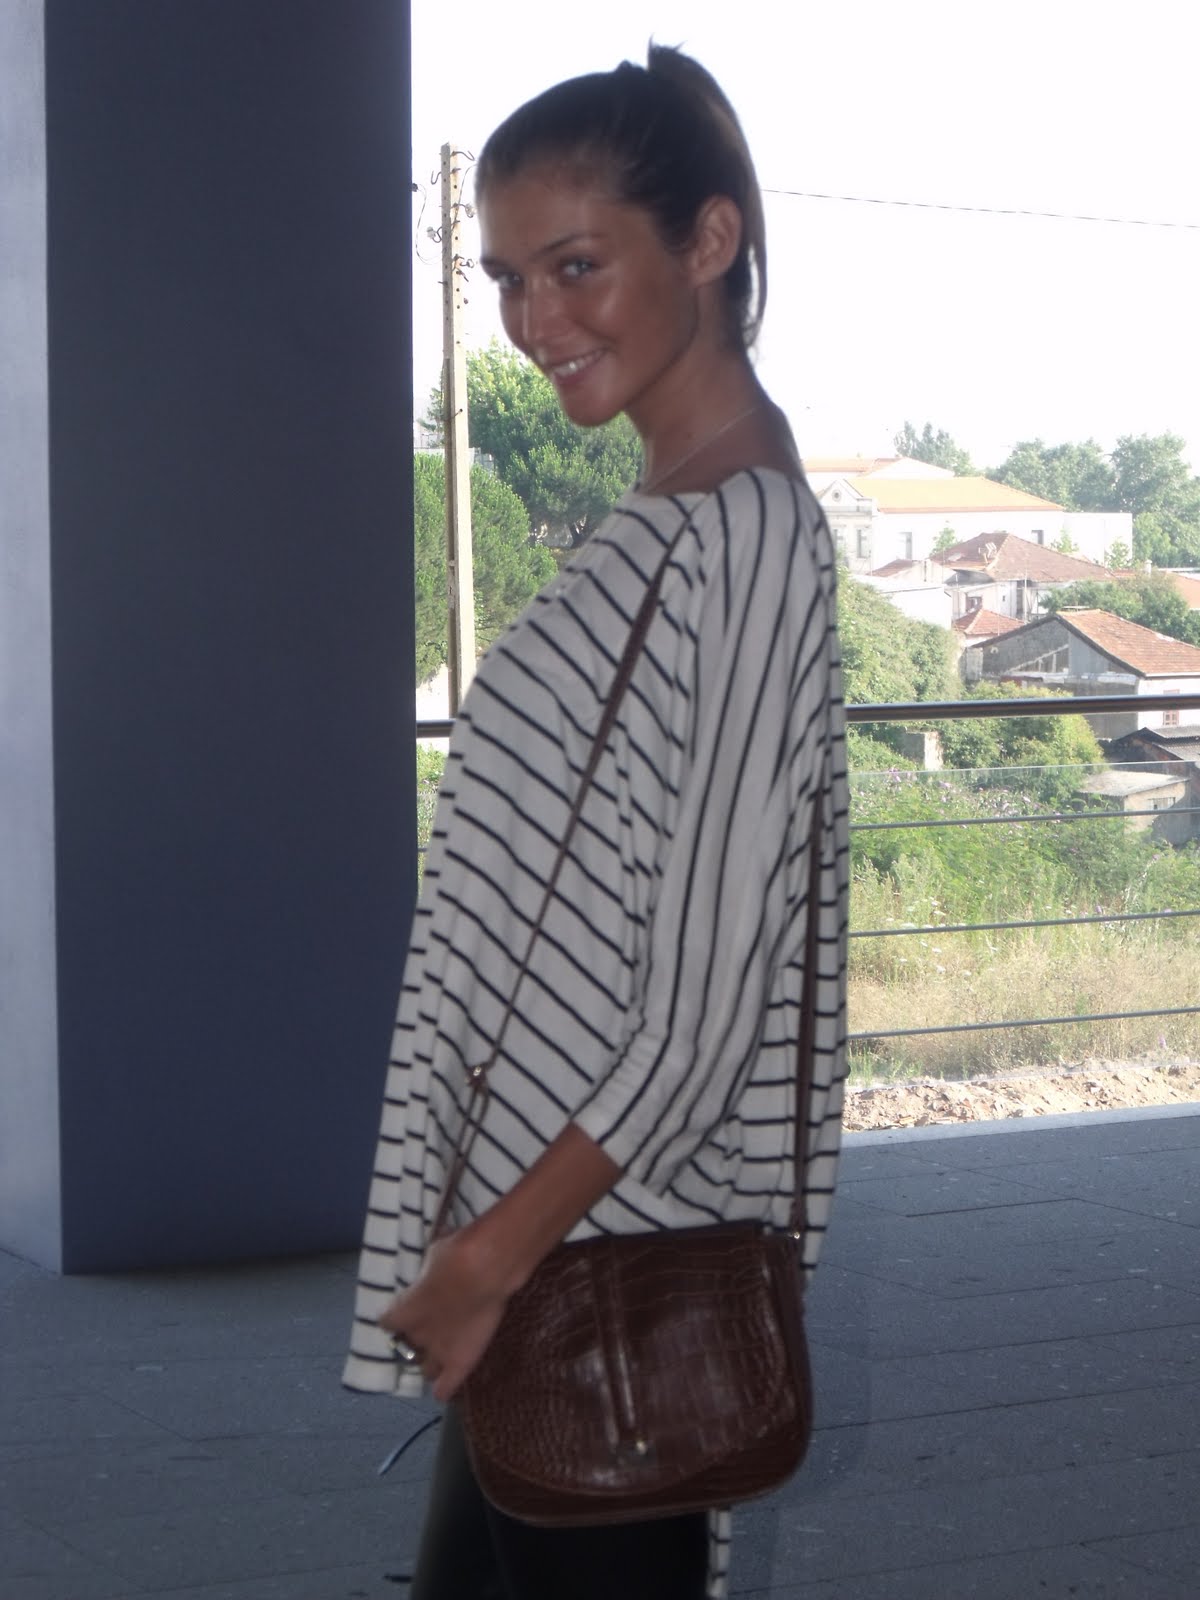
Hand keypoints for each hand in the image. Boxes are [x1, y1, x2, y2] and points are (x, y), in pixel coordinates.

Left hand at [378, 1228, 508, 1401]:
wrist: (485, 1269)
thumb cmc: (457, 1253)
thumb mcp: (433, 1256)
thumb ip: (429, 1274)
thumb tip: (434, 1270)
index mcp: (403, 1310)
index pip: (387, 1323)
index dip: (395, 1318)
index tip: (403, 1310)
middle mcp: (416, 1334)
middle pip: (406, 1347)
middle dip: (414, 1339)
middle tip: (427, 1327)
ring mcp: (439, 1351)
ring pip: (425, 1370)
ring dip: (430, 1361)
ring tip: (440, 1352)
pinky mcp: (462, 1362)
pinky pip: (445, 1388)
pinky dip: (444, 1388)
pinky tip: (445, 1386)